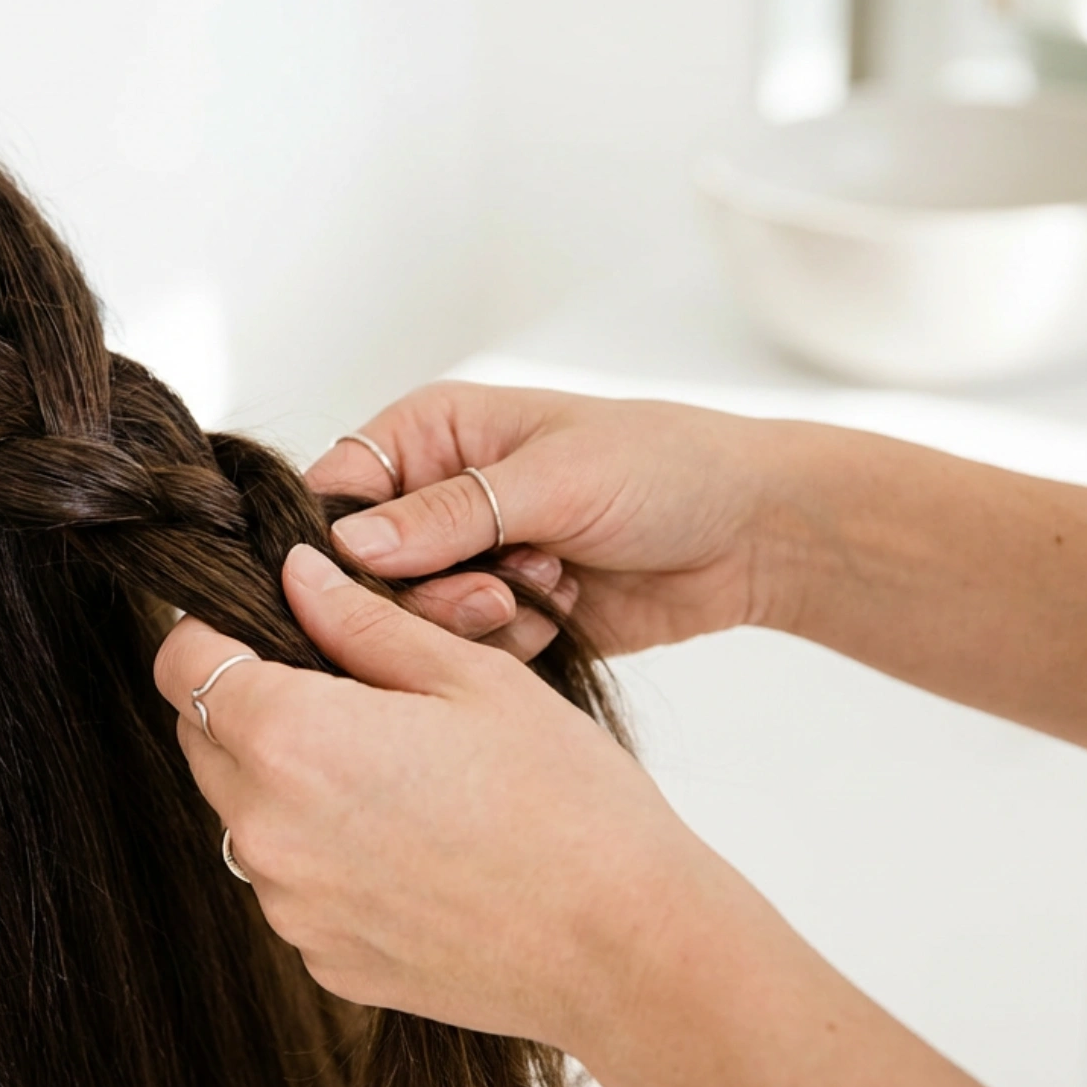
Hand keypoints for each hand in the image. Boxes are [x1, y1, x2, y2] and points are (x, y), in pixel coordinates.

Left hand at [156, 544, 1050, 1086]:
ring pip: (245, 813)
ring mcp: (290, 906)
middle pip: (203, 738)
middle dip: (252, 701)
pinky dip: (327, 853)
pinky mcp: (323, 959)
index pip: (181, 661)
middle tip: (352, 693)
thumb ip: (362, 620)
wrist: (625, 946)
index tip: (270, 627)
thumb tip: (294, 574)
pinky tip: (414, 843)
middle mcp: (266, 831)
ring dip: (288, 780)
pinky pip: (293, 882)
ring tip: (399, 773)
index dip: (216, 630)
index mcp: (291, 739)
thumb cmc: (565, 799)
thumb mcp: (469, 676)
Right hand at [309, 383, 794, 657]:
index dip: (341, 547)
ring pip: (415, 621)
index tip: (380, 581)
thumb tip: (347, 548)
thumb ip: (447, 516)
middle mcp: (435, 496)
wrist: (751, 533)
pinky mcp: (502, 614)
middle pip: (366, 572)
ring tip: (549, 584)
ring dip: (480, 618)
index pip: (336, 494)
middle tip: (494, 588)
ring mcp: (469, 559)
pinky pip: (466, 651)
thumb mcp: (551, 480)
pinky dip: (514, 641)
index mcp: (430, 435)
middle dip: (430, 592)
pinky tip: (566, 607)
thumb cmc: (662, 468)